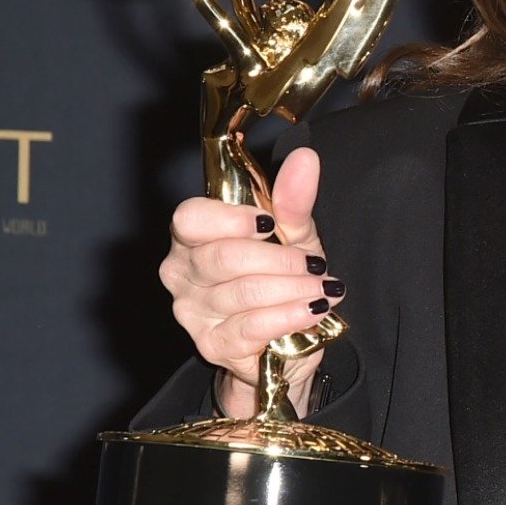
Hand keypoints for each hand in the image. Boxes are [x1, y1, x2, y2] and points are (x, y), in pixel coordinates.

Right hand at [158, 147, 339, 417]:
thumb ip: (293, 200)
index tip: (270, 222)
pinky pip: (251, 326)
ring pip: (243, 292)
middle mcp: (182, 272)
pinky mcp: (212, 345)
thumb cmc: (283, 278)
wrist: (290, 338)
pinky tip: (313, 310)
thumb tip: (305, 159)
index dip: (230, 219)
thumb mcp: (294, 236)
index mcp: (194, 236)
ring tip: (324, 288)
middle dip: (280, 260)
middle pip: (223, 258)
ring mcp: (193, 312)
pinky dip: (289, 315)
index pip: (190, 219)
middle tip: (316, 264)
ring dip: (293, 289)